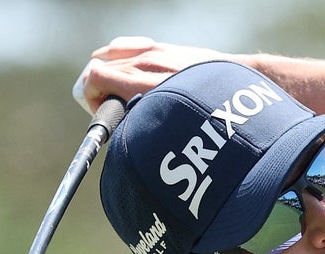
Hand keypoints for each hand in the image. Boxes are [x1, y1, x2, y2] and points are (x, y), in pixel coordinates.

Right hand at [79, 37, 233, 111]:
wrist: (233, 83)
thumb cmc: (205, 111)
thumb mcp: (169, 125)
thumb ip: (141, 122)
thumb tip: (123, 135)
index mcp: (143, 84)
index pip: (93, 78)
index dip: (91, 98)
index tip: (104, 112)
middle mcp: (146, 63)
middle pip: (98, 67)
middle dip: (97, 89)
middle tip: (111, 107)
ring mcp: (153, 51)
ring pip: (109, 55)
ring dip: (105, 73)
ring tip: (114, 90)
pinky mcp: (162, 46)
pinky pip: (125, 45)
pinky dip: (116, 57)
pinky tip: (122, 68)